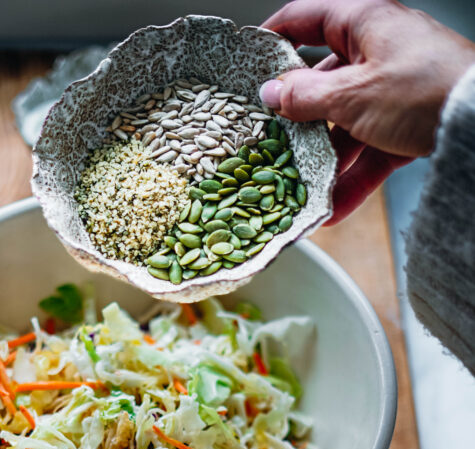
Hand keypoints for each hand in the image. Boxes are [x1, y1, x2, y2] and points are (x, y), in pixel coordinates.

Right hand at [260, 0, 474, 221]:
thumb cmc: (422, 90)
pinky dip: (353, 179)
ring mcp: (394, 90)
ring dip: (323, 157)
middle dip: (296, 117)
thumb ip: (305, 97)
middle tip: (268, 138)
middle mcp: (378, 51)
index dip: (273, 37)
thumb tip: (271, 93)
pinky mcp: (409, 125)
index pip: (306, 18)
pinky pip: (372, 152)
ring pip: (346, 123)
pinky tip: (333, 208)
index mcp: (363, 23)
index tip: (247, 62)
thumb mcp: (352, 94)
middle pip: (323, 81)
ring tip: (299, 183)